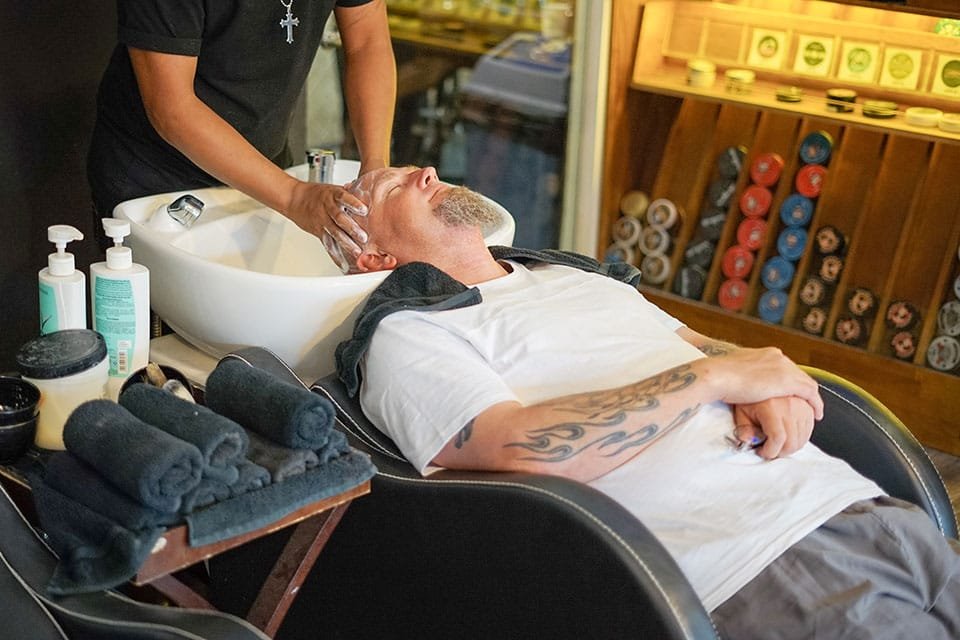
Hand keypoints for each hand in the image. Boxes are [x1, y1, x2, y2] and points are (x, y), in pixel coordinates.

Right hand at [286, 180, 368, 254]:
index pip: (343, 198)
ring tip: (357, 252)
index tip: (364, 210)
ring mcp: (322, 221)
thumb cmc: (317, 194)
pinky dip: (336, 256)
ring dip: (346, 244)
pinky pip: (328, 245)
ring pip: (334, 233)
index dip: (353, 203)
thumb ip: (350, 194)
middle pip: (339, 218)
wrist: (294, 199)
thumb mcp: (333, 189)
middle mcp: (327, 208)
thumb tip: (370, 195)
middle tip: (363, 237)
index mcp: (332, 195)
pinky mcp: (319, 232)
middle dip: (352, 229)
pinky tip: (343, 264)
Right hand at [697, 347, 823, 418]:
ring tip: (814, 411)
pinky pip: (810, 393)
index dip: (790, 381)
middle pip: (798, 374)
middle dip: (802, 388)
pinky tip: (816, 415)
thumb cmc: (717, 376)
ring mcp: (784, 368)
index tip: (791, 393)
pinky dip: (816, 404)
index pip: (785, 367)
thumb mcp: (733, 372)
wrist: (717, 376)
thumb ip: (743, 376)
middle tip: (806, 404)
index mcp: (766, 353)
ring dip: (812, 398)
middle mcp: (778, 357)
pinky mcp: (787, 381)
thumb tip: (739, 384)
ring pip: (807, 383)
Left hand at [733, 396, 814, 458]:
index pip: (778, 438)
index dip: (771, 451)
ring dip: (791, 446)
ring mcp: (801, 405)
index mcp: (772, 407)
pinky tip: (789, 437)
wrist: (756, 379)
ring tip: (779, 444)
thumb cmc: (749, 395)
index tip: (764, 453)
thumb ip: (745, 430)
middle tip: (771, 451)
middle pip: (793, 441)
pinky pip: (809, 429)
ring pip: (803, 437)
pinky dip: (800, 437)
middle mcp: (789, 406)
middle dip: (781, 452)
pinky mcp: (807, 405)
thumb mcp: (741, 412)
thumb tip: (750, 442)